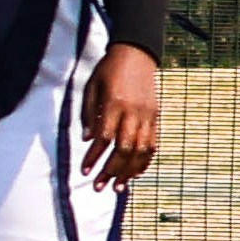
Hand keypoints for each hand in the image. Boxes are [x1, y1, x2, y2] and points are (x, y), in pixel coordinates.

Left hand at [80, 45, 163, 190]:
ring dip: (129, 171)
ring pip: (141, 150)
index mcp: (115, 104)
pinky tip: (135, 173)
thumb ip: (88, 114)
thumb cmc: (108, 70)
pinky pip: (153, 144)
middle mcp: (134, 112)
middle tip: (98, 186)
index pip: (105, 138)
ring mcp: (148, 115)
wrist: (137, 53)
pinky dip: (145, 161)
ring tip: (117, 187)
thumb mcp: (91, 87)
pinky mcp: (155, 117)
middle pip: (125, 149)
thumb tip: (87, 140)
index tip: (84, 171)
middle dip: (111, 171)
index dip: (94, 157)